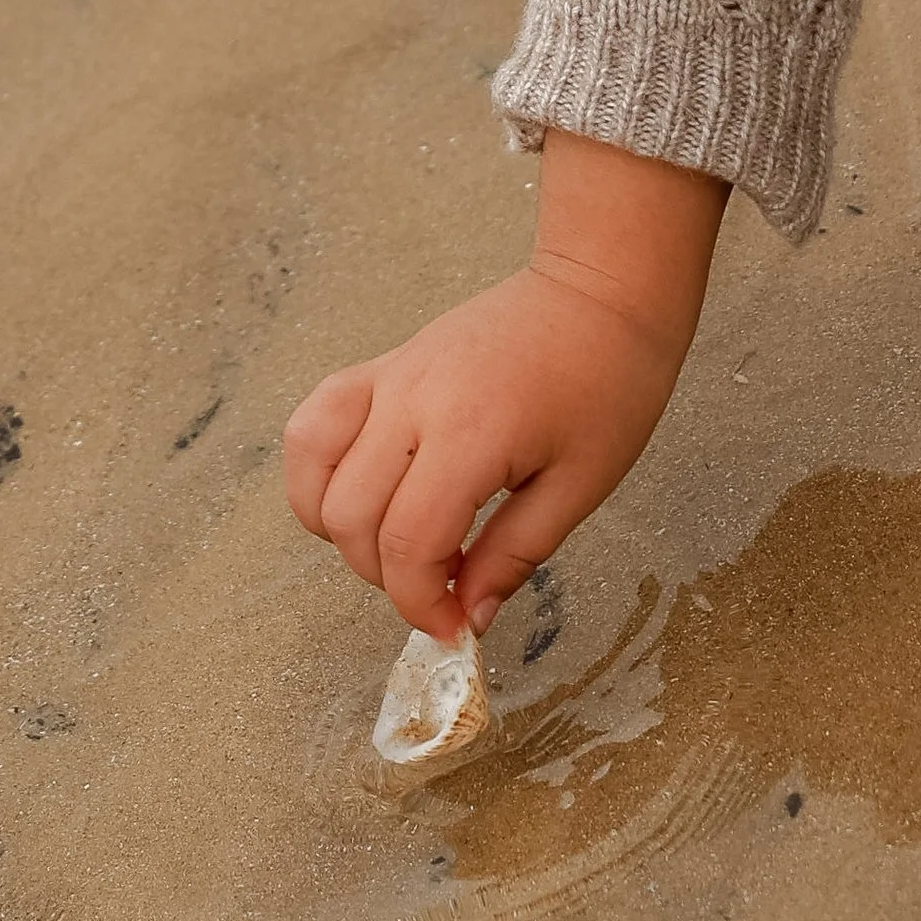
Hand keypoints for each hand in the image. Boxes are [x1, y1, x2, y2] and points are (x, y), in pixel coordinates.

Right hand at [281, 136, 727, 641]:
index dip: (421, 603)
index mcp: (470, 432)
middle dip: (387, 575)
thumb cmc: (608, 381)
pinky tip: (361, 495)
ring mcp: (389, 376)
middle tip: (443, 585)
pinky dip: (317, 471)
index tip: (453, 628)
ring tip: (398, 541)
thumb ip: (515, 554)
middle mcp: (412, 399)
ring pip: (312, 466)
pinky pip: (315, 421)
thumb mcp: (580, 485)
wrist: (599, 291)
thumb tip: (467, 616)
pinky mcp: (383, 365)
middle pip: (350, 515)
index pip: (407, 542)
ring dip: (339, 526)